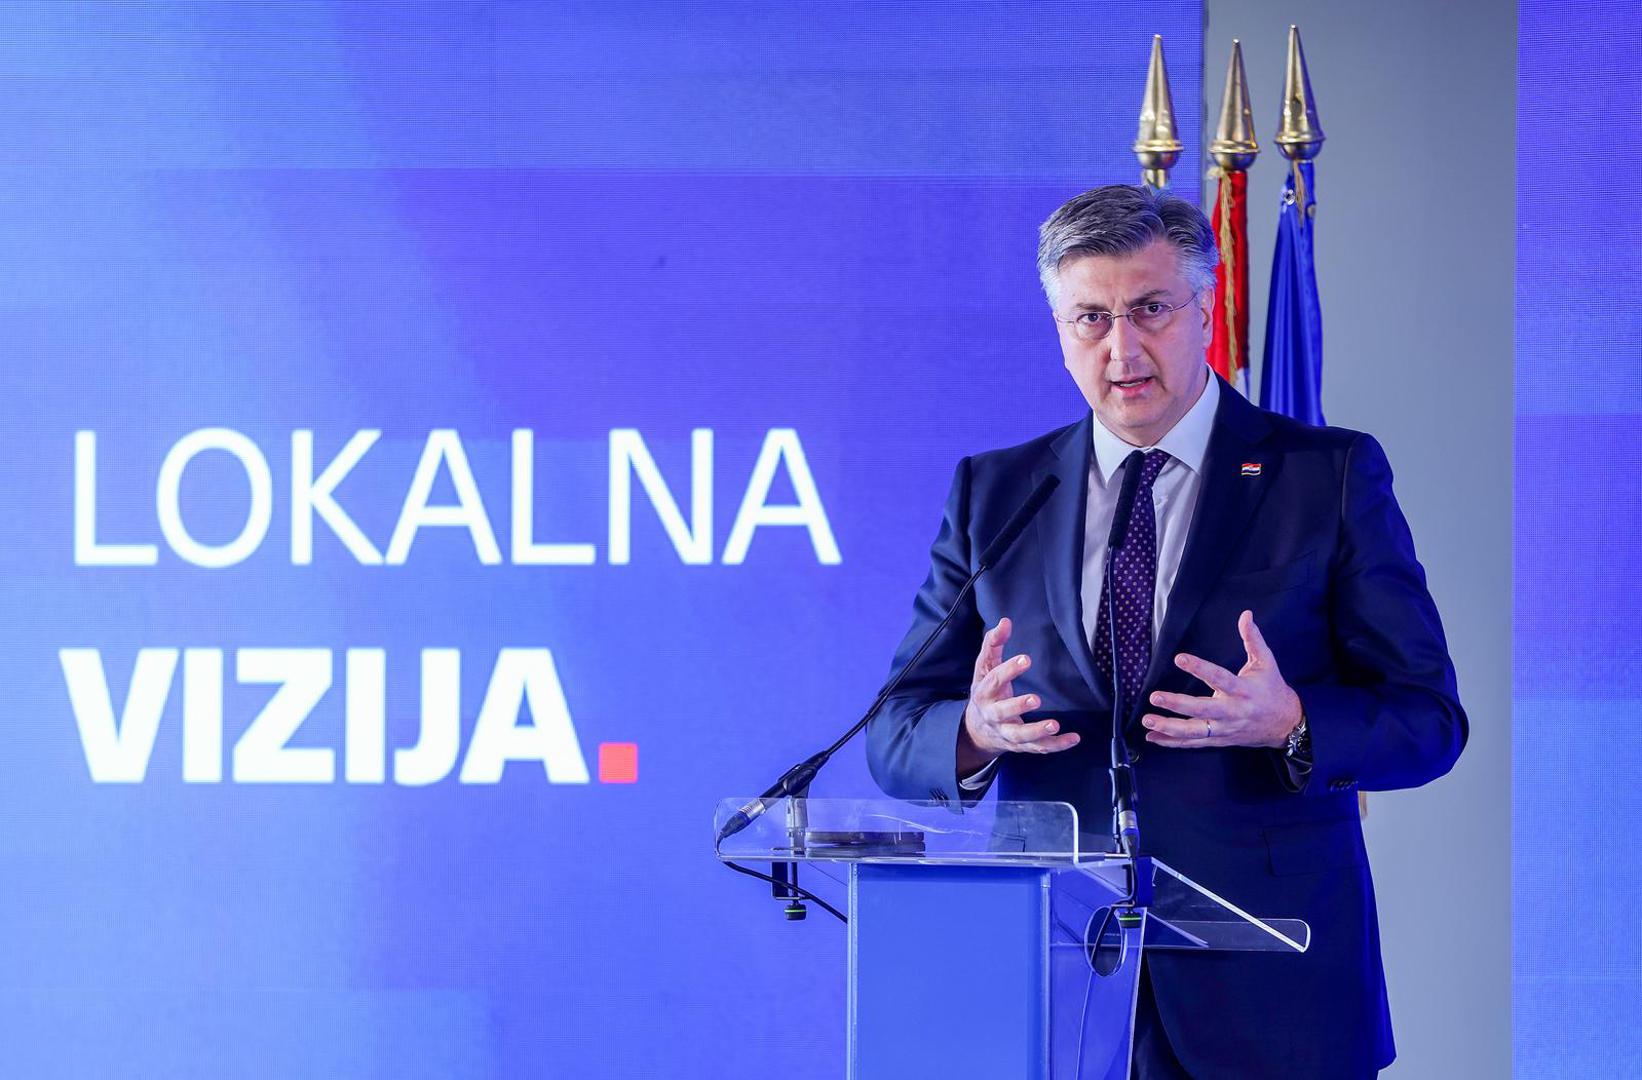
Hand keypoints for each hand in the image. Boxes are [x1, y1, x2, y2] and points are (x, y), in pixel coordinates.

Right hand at [957, 617, 1079, 773]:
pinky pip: (1038, 748)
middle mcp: (993, 715)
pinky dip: (1056, 745)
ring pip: (1020, 736)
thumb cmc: (986, 691)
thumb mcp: (985, 668)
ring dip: (1036, 731)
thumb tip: (1005, 621)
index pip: (994, 680)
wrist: (977, 730)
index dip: (1009, 670)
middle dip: (1018, 706)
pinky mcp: (1020, 745)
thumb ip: (994, 644)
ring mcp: (1006, 732)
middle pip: (1002, 712)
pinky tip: (1073, 738)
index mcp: (984, 692)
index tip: (1026, 659)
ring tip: (1054, 725)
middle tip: (1036, 699)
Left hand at [1142, 610, 1301, 748]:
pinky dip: (1173, 742)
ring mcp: (1225, 729)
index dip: (1200, 668)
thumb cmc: (1272, 689)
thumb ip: (1253, 639)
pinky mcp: (1220, 740)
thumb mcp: (1266, 663)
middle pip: (1203, 710)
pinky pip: (1194, 743)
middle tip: (1155, 697)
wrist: (1285, 724)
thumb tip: (1246, 615)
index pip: (1219, 678)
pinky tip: (1153, 736)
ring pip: (1195, 732)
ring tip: (1148, 720)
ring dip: (1169, 728)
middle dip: (1177, 705)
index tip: (1179, 658)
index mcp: (1244, 691)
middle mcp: (1233, 712)